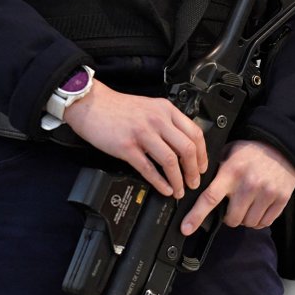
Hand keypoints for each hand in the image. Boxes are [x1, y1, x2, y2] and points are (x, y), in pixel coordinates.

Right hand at [63, 81, 207, 198]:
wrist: (92, 104)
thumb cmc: (119, 108)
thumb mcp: (150, 107)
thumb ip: (167, 122)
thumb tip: (183, 144)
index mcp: (166, 110)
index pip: (195, 134)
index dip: (202, 155)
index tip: (202, 167)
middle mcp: (157, 120)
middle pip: (186, 149)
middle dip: (194, 171)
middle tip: (194, 182)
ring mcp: (142, 133)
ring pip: (170, 161)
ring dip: (178, 180)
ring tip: (179, 190)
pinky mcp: (127, 146)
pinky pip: (148, 168)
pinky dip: (160, 182)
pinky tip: (164, 189)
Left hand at [181, 140, 294, 235]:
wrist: (283, 146)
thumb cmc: (252, 151)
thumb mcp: (229, 153)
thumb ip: (215, 170)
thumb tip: (195, 186)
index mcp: (231, 172)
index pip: (210, 198)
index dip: (196, 216)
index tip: (186, 228)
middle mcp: (249, 184)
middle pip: (232, 219)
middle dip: (229, 217)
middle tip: (232, 205)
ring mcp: (267, 193)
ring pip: (248, 223)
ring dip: (245, 218)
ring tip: (248, 203)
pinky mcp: (281, 199)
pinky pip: (264, 223)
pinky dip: (259, 220)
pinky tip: (259, 207)